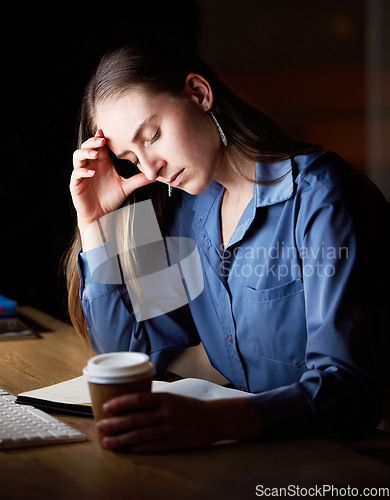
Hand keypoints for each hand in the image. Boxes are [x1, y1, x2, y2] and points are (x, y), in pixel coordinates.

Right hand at [70, 129, 152, 227]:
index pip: (99, 146)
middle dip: (93, 141)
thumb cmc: (110, 199)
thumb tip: (154, 175)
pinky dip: (83, 171)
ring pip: (78, 156)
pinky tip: (92, 173)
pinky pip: (76, 173)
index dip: (100, 138)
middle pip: (86, 146)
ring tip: (96, 154)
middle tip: (101, 140)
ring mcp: (82, 174)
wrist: (100, 216)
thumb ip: (138, 180)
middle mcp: (91, 165)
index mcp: (102, 163)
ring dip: (86, 152)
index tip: (106, 132)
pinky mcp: (76, 184)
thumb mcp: (126, 187)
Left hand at [96, 392, 262, 453]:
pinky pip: (152, 447)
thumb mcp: (173, 398)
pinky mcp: (175, 444)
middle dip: (115, 423)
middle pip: (136, 419)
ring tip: (107, 442)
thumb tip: (129, 405)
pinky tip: (126, 450)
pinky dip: (137, 449)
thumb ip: (154, 401)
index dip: (120, 403)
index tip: (106, 407)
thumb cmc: (190, 407)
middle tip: (100, 426)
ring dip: (122, 439)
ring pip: (141, 435)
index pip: (138, 399)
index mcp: (165, 398)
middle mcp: (167, 413)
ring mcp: (171, 429)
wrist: (214, 419)